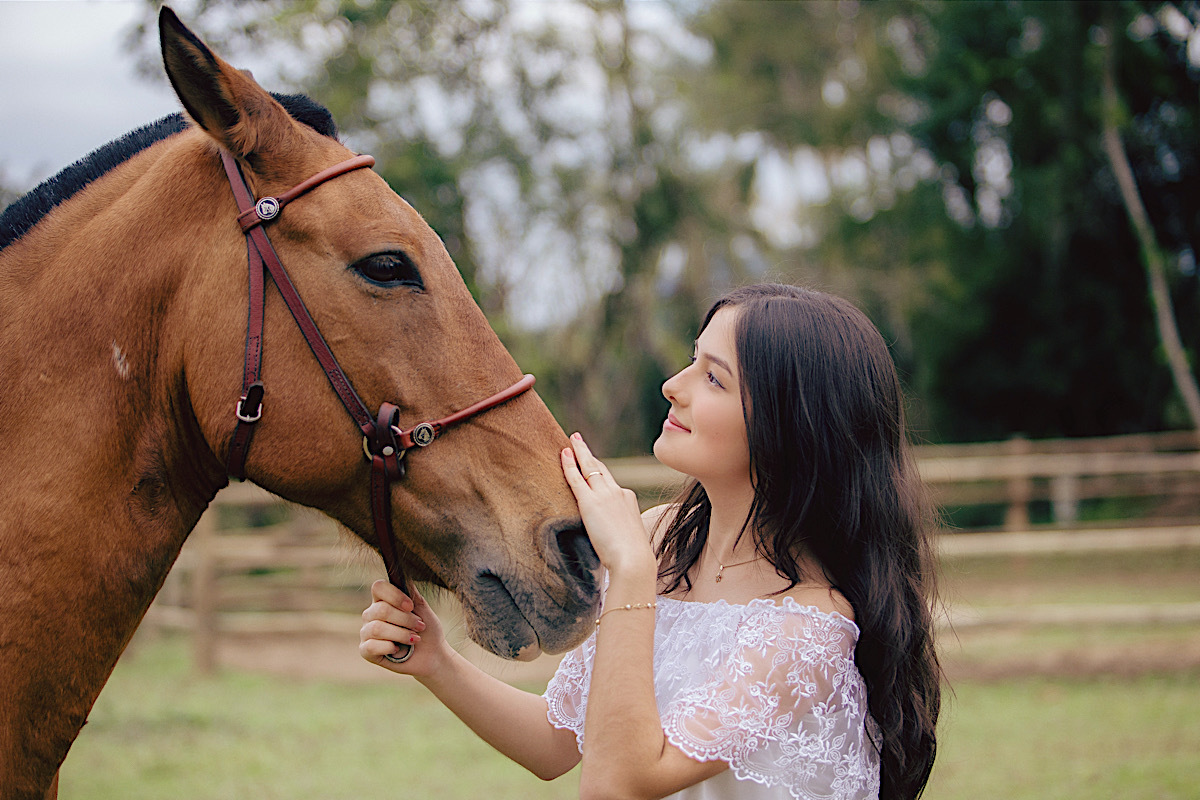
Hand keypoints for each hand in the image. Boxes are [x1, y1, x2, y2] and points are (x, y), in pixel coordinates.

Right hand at [360, 580, 449, 676]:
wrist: (432, 655)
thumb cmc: (427, 630)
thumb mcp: (422, 608)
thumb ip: (410, 592)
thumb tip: (402, 574)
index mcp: (382, 600)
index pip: (378, 587)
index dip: (394, 596)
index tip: (411, 606)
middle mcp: (371, 614)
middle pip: (381, 609)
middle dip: (405, 619)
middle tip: (420, 626)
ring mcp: (366, 632)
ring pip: (377, 628)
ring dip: (401, 634)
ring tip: (414, 639)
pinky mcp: (365, 651)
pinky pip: (371, 646)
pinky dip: (389, 647)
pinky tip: (398, 650)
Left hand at [561, 433, 654, 577]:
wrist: (633, 559)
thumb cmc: (632, 557)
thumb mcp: (629, 537)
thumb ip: (619, 530)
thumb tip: (613, 538)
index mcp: (628, 499)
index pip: (610, 481)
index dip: (599, 470)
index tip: (592, 461)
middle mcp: (617, 492)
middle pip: (599, 467)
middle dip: (588, 453)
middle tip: (577, 439)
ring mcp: (604, 495)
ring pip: (589, 467)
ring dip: (579, 451)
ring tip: (570, 439)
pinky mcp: (590, 502)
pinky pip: (576, 479)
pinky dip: (569, 465)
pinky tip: (564, 453)